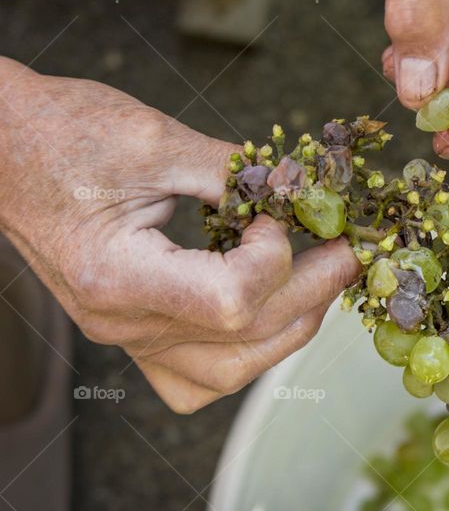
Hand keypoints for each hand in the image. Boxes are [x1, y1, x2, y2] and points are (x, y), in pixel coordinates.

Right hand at [0, 59, 358, 412]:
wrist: (0, 148)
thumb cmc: (59, 133)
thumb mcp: (152, 140)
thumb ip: (233, 171)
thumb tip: (299, 187)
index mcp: (117, 276)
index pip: (231, 302)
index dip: (276, 258)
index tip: (280, 212)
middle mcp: (120, 322)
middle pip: (245, 340)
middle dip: (314, 291)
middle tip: (350, 250)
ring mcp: (124, 335)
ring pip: (229, 373)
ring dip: (290, 327)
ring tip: (318, 277)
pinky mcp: (132, 328)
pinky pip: (196, 377)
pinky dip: (245, 352)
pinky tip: (265, 310)